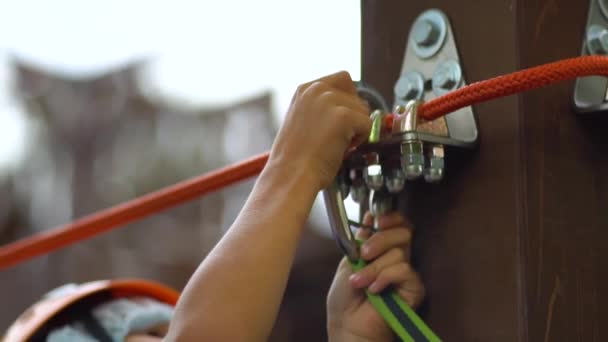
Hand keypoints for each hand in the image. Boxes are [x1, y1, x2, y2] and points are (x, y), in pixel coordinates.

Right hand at [268, 71, 370, 190]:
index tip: (337, 123)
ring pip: (363, 110)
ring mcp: (329, 100)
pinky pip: (367, 125)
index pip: (341, 80)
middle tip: (340, 135)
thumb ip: (322, 110)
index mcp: (305, 89)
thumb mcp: (303, 122)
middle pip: (355, 91)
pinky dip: (360, 140)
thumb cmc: (295, 159)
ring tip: (336, 145)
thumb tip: (350, 111)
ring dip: (356, 128)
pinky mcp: (343, 116)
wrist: (290, 176)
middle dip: (354, 112)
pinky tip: (341, 149)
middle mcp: (316, 89)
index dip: (346, 101)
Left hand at [326, 212, 424, 341]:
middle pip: (403, 232)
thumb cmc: (345, 298)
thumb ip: (361, 240)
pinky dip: (385, 277)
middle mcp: (396, 257)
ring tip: (360, 283)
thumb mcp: (348, 262)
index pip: (396, 224)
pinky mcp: (414, 289)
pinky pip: (405, 271)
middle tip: (365, 253)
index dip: (390, 218)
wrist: (348, 326)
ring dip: (374, 267)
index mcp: (380, 248)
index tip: (377, 220)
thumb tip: (370, 216)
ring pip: (399, 253)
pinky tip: (374, 290)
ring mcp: (406, 273)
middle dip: (381, 239)